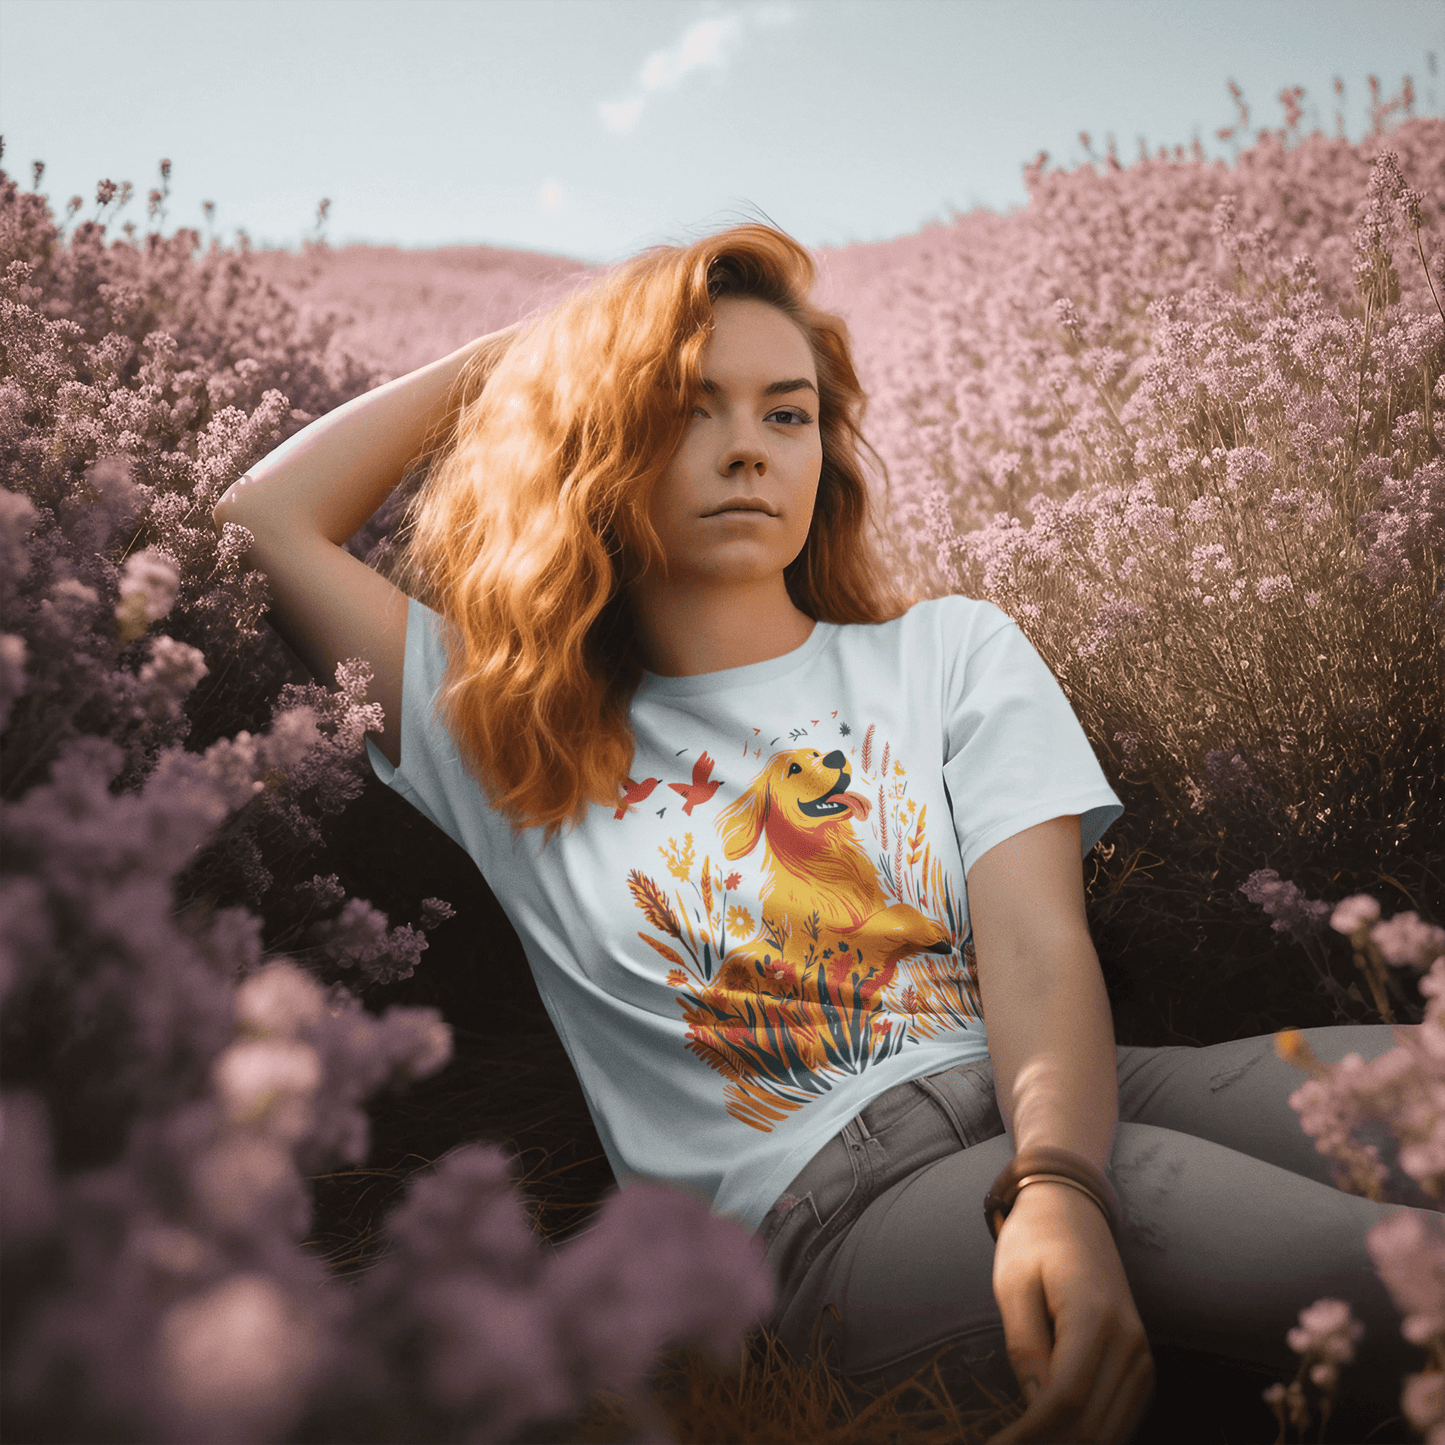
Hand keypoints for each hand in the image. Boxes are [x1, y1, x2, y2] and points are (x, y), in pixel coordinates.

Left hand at [985, 1180, 1153, 1444]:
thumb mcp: (1013, 1284)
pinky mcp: (1140, 1364)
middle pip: (1092, 1427)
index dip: (1029, 1436)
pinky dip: (1089, 1435)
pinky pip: (1120, 1419)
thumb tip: (1033, 1410)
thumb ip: (1024, 1347)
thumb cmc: (1034, 1239)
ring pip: (1111, 1432)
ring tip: (1022, 1441)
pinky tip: (1052, 1436)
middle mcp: (1130, 1342)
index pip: (1065, 1401)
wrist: (1072, 1208)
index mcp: (1094, 1317)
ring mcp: (1141, 1355)